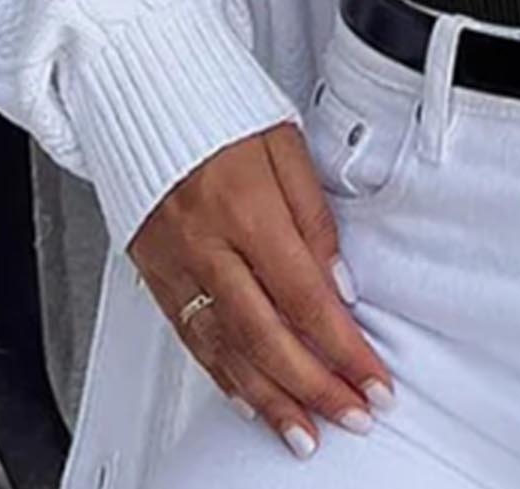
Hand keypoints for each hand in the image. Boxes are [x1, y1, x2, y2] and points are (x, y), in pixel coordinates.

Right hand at [128, 120, 394, 457]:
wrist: (146, 89)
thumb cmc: (222, 109)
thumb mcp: (285, 145)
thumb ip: (315, 216)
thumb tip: (340, 283)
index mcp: (246, 206)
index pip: (305, 296)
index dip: (343, 346)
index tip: (373, 378)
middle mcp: (206, 242)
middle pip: (266, 335)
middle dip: (314, 386)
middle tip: (351, 415)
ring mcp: (174, 262)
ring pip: (225, 349)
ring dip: (270, 399)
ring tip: (305, 431)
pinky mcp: (153, 272)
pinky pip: (190, 338)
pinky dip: (222, 376)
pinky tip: (249, 398)